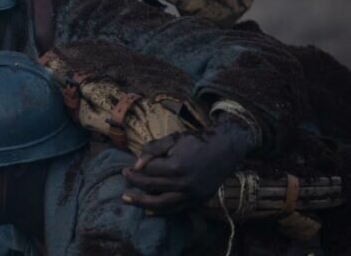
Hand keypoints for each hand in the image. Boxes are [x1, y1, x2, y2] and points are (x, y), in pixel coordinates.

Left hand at [121, 113, 256, 213]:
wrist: (226, 147)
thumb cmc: (198, 140)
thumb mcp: (173, 139)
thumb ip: (153, 150)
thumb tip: (136, 164)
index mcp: (177, 166)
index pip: (149, 172)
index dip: (135, 170)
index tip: (127, 168)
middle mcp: (184, 184)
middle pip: (152, 187)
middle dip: (135, 183)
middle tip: (124, 178)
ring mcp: (192, 195)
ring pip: (162, 204)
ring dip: (142, 203)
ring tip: (127, 200)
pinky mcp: (199, 200)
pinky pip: (176, 210)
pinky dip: (161, 212)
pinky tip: (148, 211)